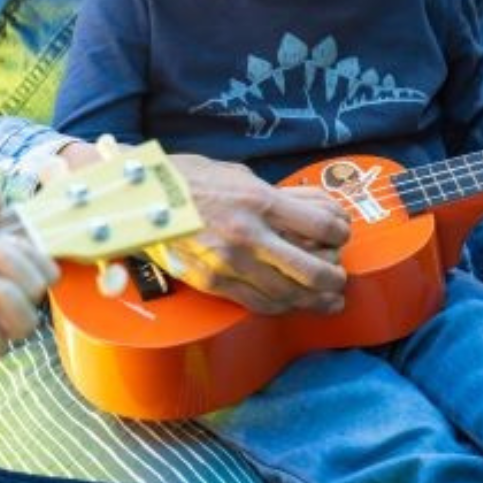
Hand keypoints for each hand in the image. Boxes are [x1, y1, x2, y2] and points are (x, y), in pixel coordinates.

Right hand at [98, 150, 350, 314]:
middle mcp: (249, 236)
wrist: (142, 197)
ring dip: (312, 302)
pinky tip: (289, 304)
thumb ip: (277, 196)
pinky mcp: (212, 282)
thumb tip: (312, 208)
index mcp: (261, 201)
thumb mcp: (240, 175)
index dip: (339, 235)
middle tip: (340, 281)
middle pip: (311, 271)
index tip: (339, 237)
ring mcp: (230, 263)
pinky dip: (279, 307)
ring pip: (286, 295)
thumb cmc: (192, 179)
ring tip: (325, 301)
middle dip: (334, 280)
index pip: (322, 227)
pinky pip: (256, 303)